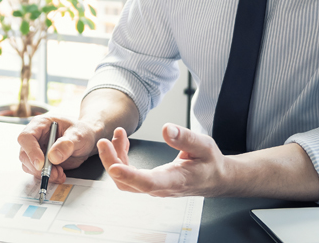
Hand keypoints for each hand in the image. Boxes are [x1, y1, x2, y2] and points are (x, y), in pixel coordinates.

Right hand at [17, 115, 99, 183]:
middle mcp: (35, 136)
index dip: (31, 151)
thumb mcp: (78, 135)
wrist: (86, 140)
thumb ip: (66, 144)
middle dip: (38, 168)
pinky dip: (47, 176)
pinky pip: (37, 172)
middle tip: (54, 173)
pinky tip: (59, 174)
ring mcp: (36, 149)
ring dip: (43, 173)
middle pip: (24, 154)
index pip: (26, 137)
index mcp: (40, 124)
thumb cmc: (82, 132)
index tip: (41, 164)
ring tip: (60, 173)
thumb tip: (53, 157)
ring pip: (29, 165)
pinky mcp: (40, 161)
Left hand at [98, 124, 228, 196]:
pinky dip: (121, 157)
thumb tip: (166, 129)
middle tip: (104, 142)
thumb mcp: (204, 145)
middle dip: (111, 162)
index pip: (148, 183)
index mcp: (175, 180)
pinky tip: (122, 142)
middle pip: (127, 184)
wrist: (215, 178)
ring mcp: (152, 187)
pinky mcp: (148, 182)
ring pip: (124, 179)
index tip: (114, 167)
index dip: (129, 176)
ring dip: (114, 157)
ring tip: (117, 134)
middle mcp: (160, 188)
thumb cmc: (210, 163)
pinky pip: (128, 174)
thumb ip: (185, 138)